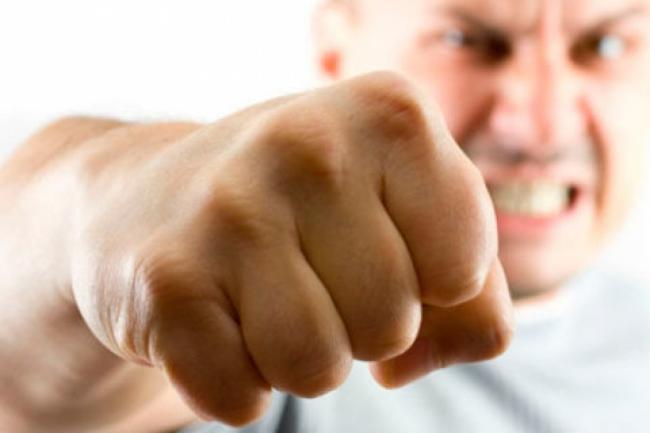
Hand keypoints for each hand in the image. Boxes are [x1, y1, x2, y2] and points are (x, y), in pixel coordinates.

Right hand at [71, 71, 512, 425]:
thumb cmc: (299, 207)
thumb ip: (469, 291)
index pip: (463, 267)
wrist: (148, 196)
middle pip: (392, 324)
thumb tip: (410, 365)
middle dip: (359, 323)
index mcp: (386, 112)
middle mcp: (306, 143)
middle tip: (305, 270)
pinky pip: (242, 397)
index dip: (428, 283)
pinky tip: (211, 317)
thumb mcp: (400, 211)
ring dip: (299, 356)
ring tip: (260, 296)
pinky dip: (235, 380)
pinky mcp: (164, 284)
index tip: (378, 246)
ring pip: (319, 369)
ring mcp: (228, 210)